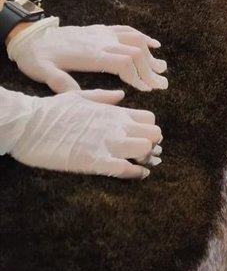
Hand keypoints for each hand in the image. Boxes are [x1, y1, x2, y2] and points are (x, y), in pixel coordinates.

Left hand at [6, 19, 167, 92]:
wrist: (31, 37)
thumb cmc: (37, 57)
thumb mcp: (43, 72)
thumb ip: (61, 83)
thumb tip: (79, 95)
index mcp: (91, 54)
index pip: (123, 63)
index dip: (138, 76)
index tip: (147, 89)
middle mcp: (101, 41)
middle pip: (135, 52)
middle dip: (150, 69)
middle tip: (162, 84)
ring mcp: (103, 33)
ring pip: (135, 40)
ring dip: (151, 54)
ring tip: (162, 68)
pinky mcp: (101, 29)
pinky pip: (127, 30)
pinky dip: (143, 37)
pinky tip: (154, 44)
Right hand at [7, 88, 161, 178]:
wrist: (28, 124)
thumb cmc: (51, 110)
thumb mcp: (81, 96)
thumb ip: (104, 96)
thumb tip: (121, 95)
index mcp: (113, 112)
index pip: (149, 119)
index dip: (149, 130)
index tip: (143, 137)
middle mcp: (116, 126)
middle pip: (153, 134)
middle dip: (152, 144)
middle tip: (143, 153)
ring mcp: (107, 142)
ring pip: (145, 149)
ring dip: (145, 159)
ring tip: (138, 163)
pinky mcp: (94, 160)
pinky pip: (125, 168)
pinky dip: (134, 173)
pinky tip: (136, 175)